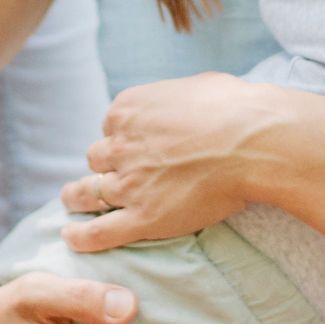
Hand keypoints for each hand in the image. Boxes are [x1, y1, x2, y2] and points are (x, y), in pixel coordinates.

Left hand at [58, 73, 282, 252]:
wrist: (253, 141)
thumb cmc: (236, 108)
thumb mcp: (197, 85)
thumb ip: (176, 98)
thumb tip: (184, 102)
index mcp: (128, 109)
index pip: (112, 126)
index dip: (123, 138)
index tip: (133, 146)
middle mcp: (121, 144)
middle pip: (97, 157)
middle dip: (104, 165)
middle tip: (109, 174)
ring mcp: (129, 183)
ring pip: (88, 192)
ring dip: (77, 197)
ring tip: (72, 202)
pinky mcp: (143, 217)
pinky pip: (100, 231)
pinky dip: (81, 236)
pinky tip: (71, 237)